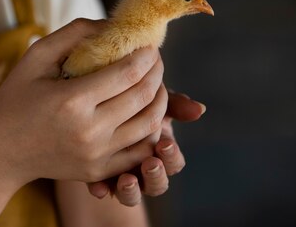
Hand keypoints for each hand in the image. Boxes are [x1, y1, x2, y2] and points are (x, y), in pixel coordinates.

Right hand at [0, 19, 167, 188]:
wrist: (0, 151)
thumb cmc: (16, 97)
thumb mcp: (36, 55)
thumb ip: (75, 33)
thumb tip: (114, 24)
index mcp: (72, 100)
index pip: (129, 72)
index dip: (147, 54)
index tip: (148, 44)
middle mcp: (89, 131)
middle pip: (144, 96)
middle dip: (158, 71)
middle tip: (154, 58)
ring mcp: (96, 156)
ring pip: (150, 124)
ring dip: (161, 99)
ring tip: (154, 82)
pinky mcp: (99, 172)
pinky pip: (141, 151)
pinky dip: (151, 130)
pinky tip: (146, 112)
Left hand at [86, 90, 205, 205]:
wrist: (96, 103)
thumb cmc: (131, 98)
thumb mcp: (150, 98)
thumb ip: (174, 103)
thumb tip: (200, 109)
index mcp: (161, 152)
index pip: (174, 162)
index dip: (172, 156)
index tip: (166, 144)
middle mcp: (144, 169)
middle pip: (157, 184)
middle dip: (155, 176)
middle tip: (151, 164)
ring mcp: (122, 177)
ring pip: (132, 196)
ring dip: (131, 191)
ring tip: (127, 180)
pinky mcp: (98, 179)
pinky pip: (102, 190)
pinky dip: (101, 190)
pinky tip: (98, 187)